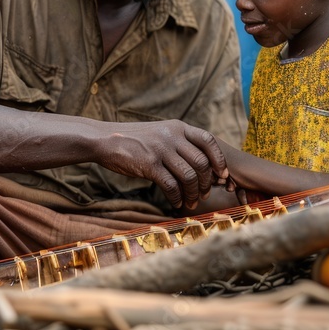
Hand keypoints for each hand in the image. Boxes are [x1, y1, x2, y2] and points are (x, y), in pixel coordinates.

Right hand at [97, 120, 229, 209]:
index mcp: (178, 127)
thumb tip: (200, 163)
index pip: (208, 140)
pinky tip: (176, 203)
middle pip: (202, 162)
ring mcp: (161, 150)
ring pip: (189, 176)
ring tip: (191, 202)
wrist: (106, 139)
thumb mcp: (160, 132)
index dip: (219, 159)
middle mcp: (172, 136)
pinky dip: (177, 197)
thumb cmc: (134, 139)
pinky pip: (171, 185)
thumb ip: (179, 141)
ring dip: (193, 193)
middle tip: (205, 194)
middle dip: (207, 182)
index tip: (223, 175)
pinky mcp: (149, 164)